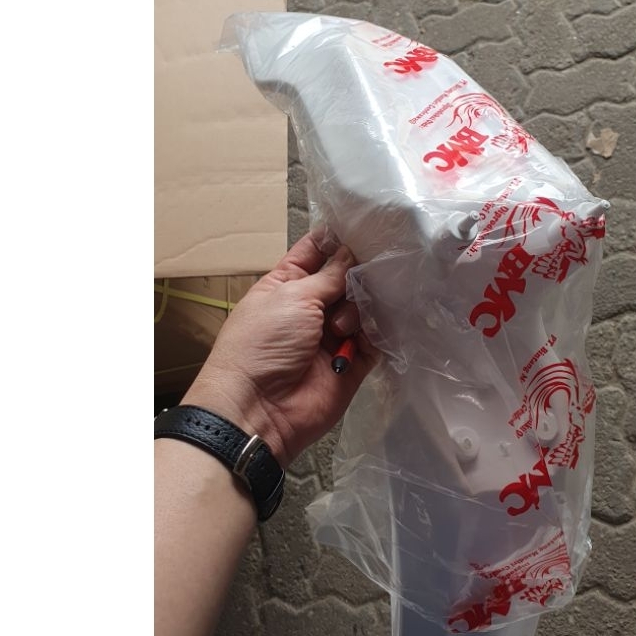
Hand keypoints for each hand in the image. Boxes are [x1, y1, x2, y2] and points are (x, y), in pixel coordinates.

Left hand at [183, 229, 377, 466]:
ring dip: (358, 310)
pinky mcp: (352, 363)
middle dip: (358, 274)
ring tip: (340, 328)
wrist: (259, 408)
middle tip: (365, 273)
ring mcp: (333, 335)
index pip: (317, 252)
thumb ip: (329, 275)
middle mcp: (312, 307)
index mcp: (288, 284)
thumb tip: (352, 252)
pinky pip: (375, 340)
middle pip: (348, 277)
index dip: (338, 239)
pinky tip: (368, 332)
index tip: (365, 226)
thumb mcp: (292, 297)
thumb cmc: (262, 344)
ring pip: (364, 307)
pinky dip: (376, 334)